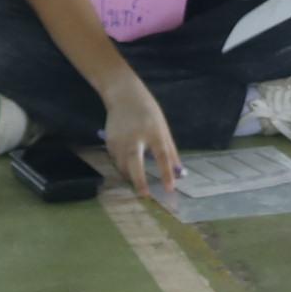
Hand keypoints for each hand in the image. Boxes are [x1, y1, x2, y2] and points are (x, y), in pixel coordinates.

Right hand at [99, 70, 182, 196]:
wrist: (123, 95)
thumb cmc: (148, 111)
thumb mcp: (163, 127)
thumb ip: (171, 150)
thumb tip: (180, 172)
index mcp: (153, 131)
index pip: (162, 155)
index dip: (166, 172)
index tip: (170, 188)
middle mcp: (135, 136)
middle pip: (135, 161)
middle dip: (139, 180)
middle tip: (145, 196)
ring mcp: (120, 139)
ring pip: (124, 165)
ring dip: (131, 178)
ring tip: (140, 187)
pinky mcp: (109, 142)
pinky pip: (117, 161)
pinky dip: (124, 169)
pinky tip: (129, 171)